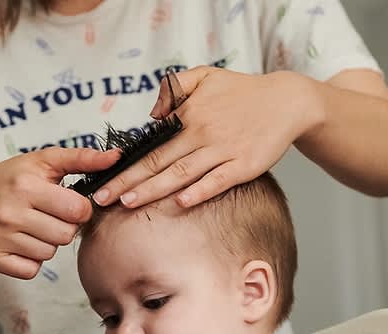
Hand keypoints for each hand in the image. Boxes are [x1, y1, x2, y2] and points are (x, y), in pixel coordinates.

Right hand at [0, 147, 118, 278]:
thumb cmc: (14, 178)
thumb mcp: (45, 161)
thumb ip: (82, 159)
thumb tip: (116, 157)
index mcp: (26, 186)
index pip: (78, 210)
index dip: (78, 208)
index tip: (66, 203)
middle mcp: (9, 212)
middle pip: (65, 236)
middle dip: (62, 226)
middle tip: (46, 215)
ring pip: (48, 254)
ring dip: (46, 242)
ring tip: (31, 226)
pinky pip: (31, 270)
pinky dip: (30, 260)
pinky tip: (20, 241)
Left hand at [92, 66, 316, 208]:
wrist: (286, 102)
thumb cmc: (242, 92)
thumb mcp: (206, 76)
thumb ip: (174, 88)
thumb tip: (152, 116)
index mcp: (189, 116)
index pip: (149, 146)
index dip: (125, 165)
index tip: (102, 181)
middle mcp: (202, 133)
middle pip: (158, 162)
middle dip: (127, 182)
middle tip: (101, 200)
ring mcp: (224, 150)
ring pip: (182, 173)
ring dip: (153, 189)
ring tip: (128, 202)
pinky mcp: (245, 165)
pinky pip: (219, 180)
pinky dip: (200, 191)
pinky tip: (181, 202)